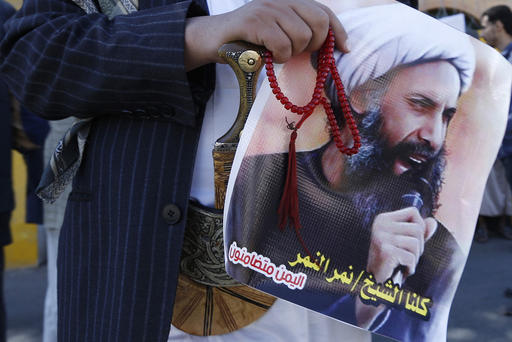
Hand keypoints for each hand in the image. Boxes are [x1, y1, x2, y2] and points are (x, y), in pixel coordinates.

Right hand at [184, 0, 348, 69]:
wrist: (213, 39)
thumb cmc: (249, 40)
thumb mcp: (278, 32)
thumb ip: (300, 32)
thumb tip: (332, 47)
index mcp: (290, 1)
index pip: (325, 12)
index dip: (339, 31)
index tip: (345, 48)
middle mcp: (282, 0)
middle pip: (319, 23)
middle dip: (314, 45)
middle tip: (297, 52)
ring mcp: (268, 8)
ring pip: (302, 36)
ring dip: (291, 54)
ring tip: (277, 53)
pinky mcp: (254, 22)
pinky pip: (282, 45)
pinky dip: (279, 57)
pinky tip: (269, 56)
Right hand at [366, 207, 437, 283]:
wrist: (375, 282)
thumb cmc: (391, 262)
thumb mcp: (405, 243)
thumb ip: (419, 232)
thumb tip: (433, 222)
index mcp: (383, 219)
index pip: (413, 212)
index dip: (419, 227)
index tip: (408, 241)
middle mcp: (380, 225)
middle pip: (418, 228)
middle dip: (418, 246)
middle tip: (404, 256)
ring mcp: (381, 237)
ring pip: (416, 243)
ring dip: (414, 258)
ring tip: (402, 263)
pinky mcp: (385, 251)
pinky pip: (411, 257)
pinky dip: (410, 267)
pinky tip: (399, 270)